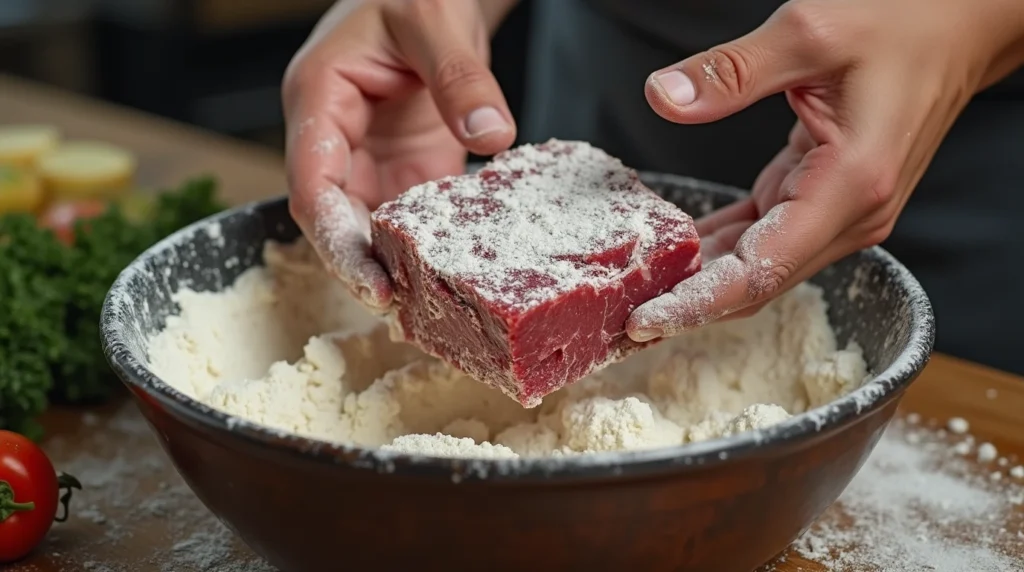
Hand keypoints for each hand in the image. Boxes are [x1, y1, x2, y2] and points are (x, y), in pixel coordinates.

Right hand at [282, 0, 516, 308]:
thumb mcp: (435, 18)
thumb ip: (460, 75)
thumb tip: (490, 135)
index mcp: (319, 99)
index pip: (310, 183)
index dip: (335, 238)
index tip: (370, 280)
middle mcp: (335, 139)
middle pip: (333, 219)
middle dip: (360, 267)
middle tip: (403, 311)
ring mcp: (369, 160)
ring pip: (365, 229)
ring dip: (390, 268)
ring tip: (428, 311)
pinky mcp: (403, 171)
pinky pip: (404, 221)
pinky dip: (422, 253)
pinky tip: (450, 281)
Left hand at [627, 0, 1023, 341]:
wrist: (960, 27)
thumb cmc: (906, 24)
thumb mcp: (811, 33)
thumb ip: (733, 71)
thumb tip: (664, 97)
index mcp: (849, 187)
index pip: (761, 271)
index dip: (700, 303)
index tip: (648, 320)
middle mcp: (848, 216)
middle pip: (756, 282)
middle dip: (689, 305)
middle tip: (621, 319)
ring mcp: (839, 213)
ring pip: (758, 265)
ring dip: (701, 281)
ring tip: (636, 291)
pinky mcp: (825, 199)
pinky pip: (764, 235)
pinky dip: (722, 247)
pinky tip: (677, 251)